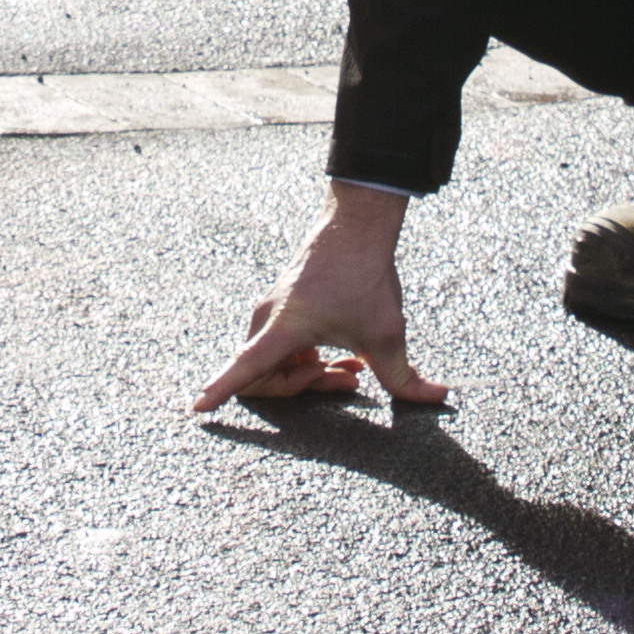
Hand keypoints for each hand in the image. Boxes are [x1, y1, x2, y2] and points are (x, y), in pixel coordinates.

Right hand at [191, 182, 448, 412]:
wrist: (357, 224)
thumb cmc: (363, 274)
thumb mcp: (387, 334)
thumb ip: (405, 378)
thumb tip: (436, 398)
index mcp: (283, 329)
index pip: (243, 369)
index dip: (219, 391)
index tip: (197, 408)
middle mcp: (268, 319)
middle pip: (263, 377)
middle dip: (303, 390)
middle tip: (345, 384)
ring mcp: (271, 309)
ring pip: (274, 362)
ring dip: (307, 375)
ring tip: (351, 374)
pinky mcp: (281, 303)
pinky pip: (280, 346)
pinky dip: (307, 358)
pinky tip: (345, 359)